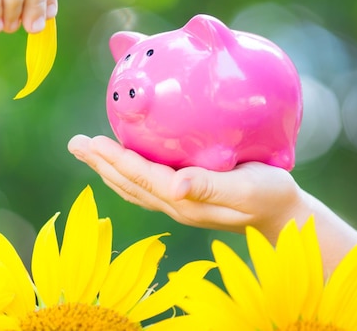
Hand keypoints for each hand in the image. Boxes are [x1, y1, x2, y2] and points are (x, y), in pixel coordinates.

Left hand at [67, 134, 306, 241]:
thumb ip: (211, 187)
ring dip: (106, 167)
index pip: (141, 178)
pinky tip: (119, 159)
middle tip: (75, 143)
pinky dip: (125, 171)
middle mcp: (175, 204)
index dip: (115, 160)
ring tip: (86, 149)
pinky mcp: (183, 198)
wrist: (282, 214)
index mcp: (185, 201)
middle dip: (99, 163)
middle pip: (128, 182)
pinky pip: (144, 185)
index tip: (92, 142)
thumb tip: (175, 186)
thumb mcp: (247, 189)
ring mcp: (177, 203)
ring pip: (132, 185)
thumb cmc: (270, 195)